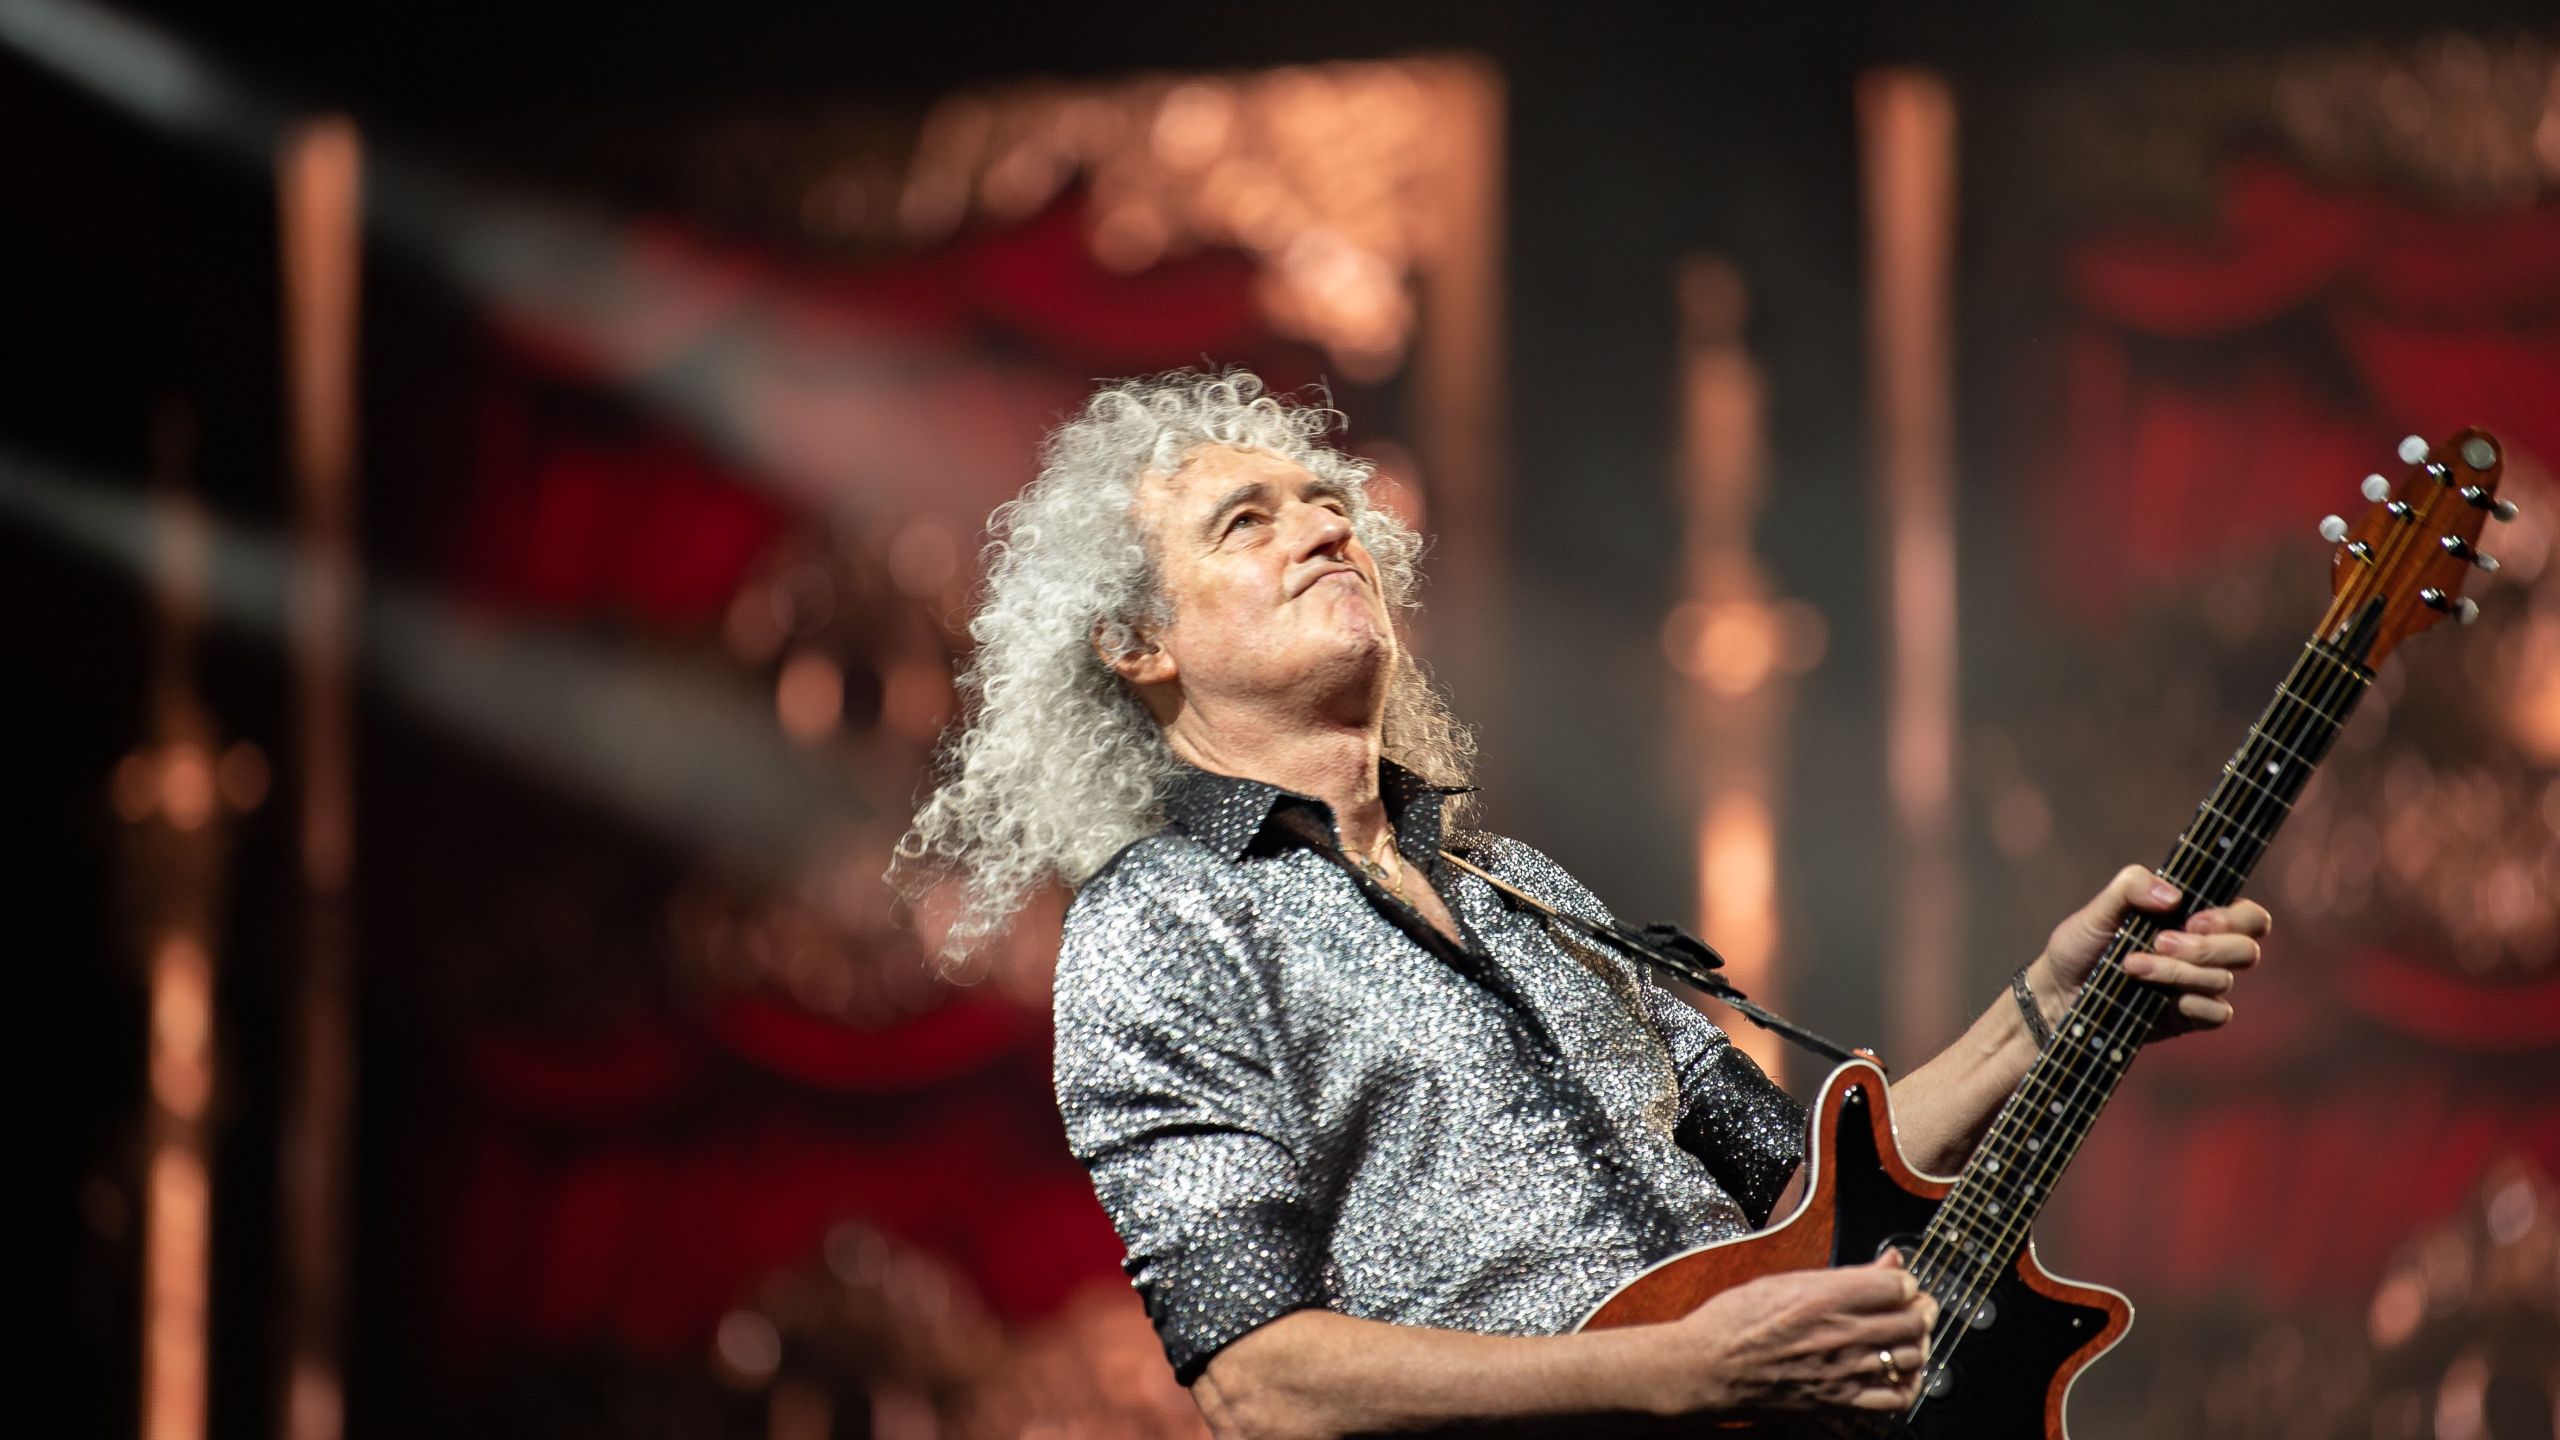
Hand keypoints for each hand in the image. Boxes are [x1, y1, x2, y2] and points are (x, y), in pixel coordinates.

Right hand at [1646, 1251, 1936, 1415]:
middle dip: (1918, 1309)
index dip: (1902, 1280)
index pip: (1897, 1284)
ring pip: (1911, 1357)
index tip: (1896, 1282)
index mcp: (1825, 1296)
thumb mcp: (1785, 1281)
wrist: (1707, 1368)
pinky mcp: (1840, 1401)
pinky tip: (1900, 1373)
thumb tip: (1887, 1262)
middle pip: (1912, 1320)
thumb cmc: (1735, 1321)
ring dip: (1916, 1343)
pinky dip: (1908, 1384)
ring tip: (1906, 1336)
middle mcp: (1840, 1334)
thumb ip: (1843, 1275)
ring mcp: (1843, 1371)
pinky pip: (1896, 1398)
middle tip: (1913, 1306)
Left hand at [2029, 865, 2271, 1039]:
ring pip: (2223, 980)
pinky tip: (2158, 999)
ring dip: (2177, 972)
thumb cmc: (2080, 946)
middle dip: (2206, 948)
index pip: (2247, 916)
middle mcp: (2205, 951)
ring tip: (2131, 965)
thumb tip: (2173, 896)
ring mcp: (2199, 985)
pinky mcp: (2189, 1016)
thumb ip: (2131, 887)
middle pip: (2246, 950)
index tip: (2193, 920)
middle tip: (2160, 942)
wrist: (2058, 993)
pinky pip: (2218, 1013)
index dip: (2233, 918)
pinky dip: (2191, 1004)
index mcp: (2193, 917)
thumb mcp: (2098, 910)